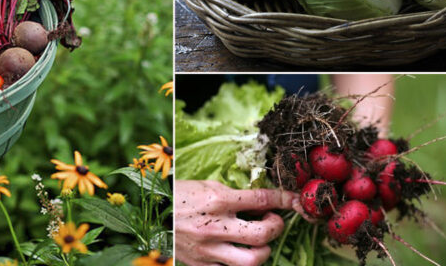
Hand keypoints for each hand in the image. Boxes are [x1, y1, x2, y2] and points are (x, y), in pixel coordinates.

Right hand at [175, 180, 300, 265]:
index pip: (261, 200)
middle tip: (272, 221)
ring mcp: (208, 250)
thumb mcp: (206, 186)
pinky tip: (238, 253)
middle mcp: (214, 226)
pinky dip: (240, 264)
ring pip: (252, 261)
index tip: (295, 201)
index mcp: (217, 200)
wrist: (151, 215)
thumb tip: (262, 204)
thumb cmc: (178, 197)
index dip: (284, 200)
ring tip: (258, 242)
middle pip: (263, 235)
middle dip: (276, 227)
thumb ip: (234, 195)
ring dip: (263, 251)